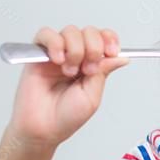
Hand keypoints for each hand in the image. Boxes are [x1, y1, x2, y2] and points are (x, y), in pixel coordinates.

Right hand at [8, 25, 128, 146]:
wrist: (42, 128)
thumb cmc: (66, 116)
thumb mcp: (93, 95)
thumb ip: (104, 72)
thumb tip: (121, 57)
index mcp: (92, 64)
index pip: (103, 39)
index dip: (110, 40)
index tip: (112, 52)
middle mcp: (75, 55)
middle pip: (89, 31)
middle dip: (94, 47)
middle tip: (88, 69)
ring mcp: (57, 53)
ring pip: (71, 31)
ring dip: (75, 49)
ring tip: (69, 71)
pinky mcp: (37, 54)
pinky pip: (46, 34)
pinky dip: (55, 43)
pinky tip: (58, 60)